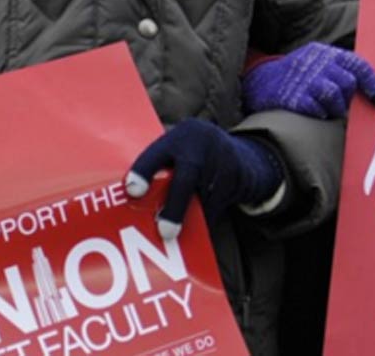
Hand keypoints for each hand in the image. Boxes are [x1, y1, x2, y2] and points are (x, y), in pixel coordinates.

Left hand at [126, 119, 284, 239]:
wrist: (240, 152)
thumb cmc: (194, 157)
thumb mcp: (177, 153)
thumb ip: (159, 171)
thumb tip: (135, 203)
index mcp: (178, 137)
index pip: (156, 154)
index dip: (143, 172)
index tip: (133, 192)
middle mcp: (201, 144)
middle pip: (186, 178)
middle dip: (174, 208)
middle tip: (165, 232)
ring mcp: (223, 158)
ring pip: (205, 198)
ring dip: (190, 219)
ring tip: (177, 236)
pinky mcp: (239, 176)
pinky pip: (219, 204)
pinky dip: (207, 218)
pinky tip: (199, 225)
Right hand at [242, 42, 374, 118]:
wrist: (261, 82)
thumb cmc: (299, 76)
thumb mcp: (319, 63)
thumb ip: (342, 72)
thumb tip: (372, 93)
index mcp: (327, 54)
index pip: (358, 65)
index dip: (373, 84)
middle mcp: (317, 63)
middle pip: (348, 83)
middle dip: (348, 98)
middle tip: (340, 104)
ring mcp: (305, 80)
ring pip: (334, 97)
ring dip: (335, 108)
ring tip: (326, 108)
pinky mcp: (294, 97)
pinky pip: (317, 109)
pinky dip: (319, 113)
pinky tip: (312, 111)